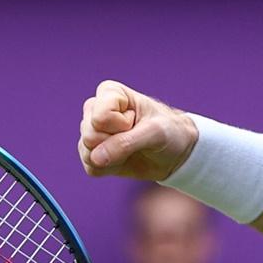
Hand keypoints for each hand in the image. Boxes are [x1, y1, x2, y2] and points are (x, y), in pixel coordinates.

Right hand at [78, 81, 197, 180]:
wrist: (176, 152)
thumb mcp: (154, 133)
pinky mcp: (93, 153)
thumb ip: (124, 143)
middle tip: (135, 136)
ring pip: (86, 152)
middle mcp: (96, 110)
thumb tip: (95, 158)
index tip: (137, 121)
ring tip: (131, 148)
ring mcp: (92, 132)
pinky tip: (124, 159)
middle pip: (89, 135)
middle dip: (115, 143)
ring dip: (113, 158)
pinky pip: (90, 167)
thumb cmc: (168, 131)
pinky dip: (110, 169)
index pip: (100, 117)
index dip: (122, 126)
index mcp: (109, 93)